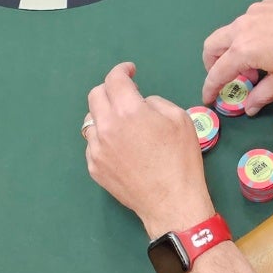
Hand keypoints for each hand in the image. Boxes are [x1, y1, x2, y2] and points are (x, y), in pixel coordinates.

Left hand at [83, 62, 211, 239]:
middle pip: (95, 96)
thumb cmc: (181, 160)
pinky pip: (93, 145)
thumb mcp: (180, 119)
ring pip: (91, 121)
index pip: (115, 79)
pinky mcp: (94, 167)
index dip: (122, 70)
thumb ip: (155, 103)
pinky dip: (104, 140)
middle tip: (125, 95)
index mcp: (128, 111)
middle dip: (110, 89)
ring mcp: (97, 149)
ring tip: (123, 125)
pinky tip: (121, 149)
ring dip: (105, 116)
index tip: (130, 71)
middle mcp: (106, 127)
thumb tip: (141, 104)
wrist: (171, 202)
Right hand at [202, 0, 272, 109]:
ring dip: (232, 48)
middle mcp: (242, 28)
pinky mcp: (266, 4)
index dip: (210, 88)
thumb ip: (262, 95)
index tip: (208, 98)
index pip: (216, 73)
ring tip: (254, 62)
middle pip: (212, 45)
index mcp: (242, 50)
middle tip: (226, 77)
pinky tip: (270, 42)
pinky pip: (248, 21)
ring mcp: (253, 13)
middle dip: (212, 63)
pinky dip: (248, 34)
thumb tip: (249, 108)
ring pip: (230, 31)